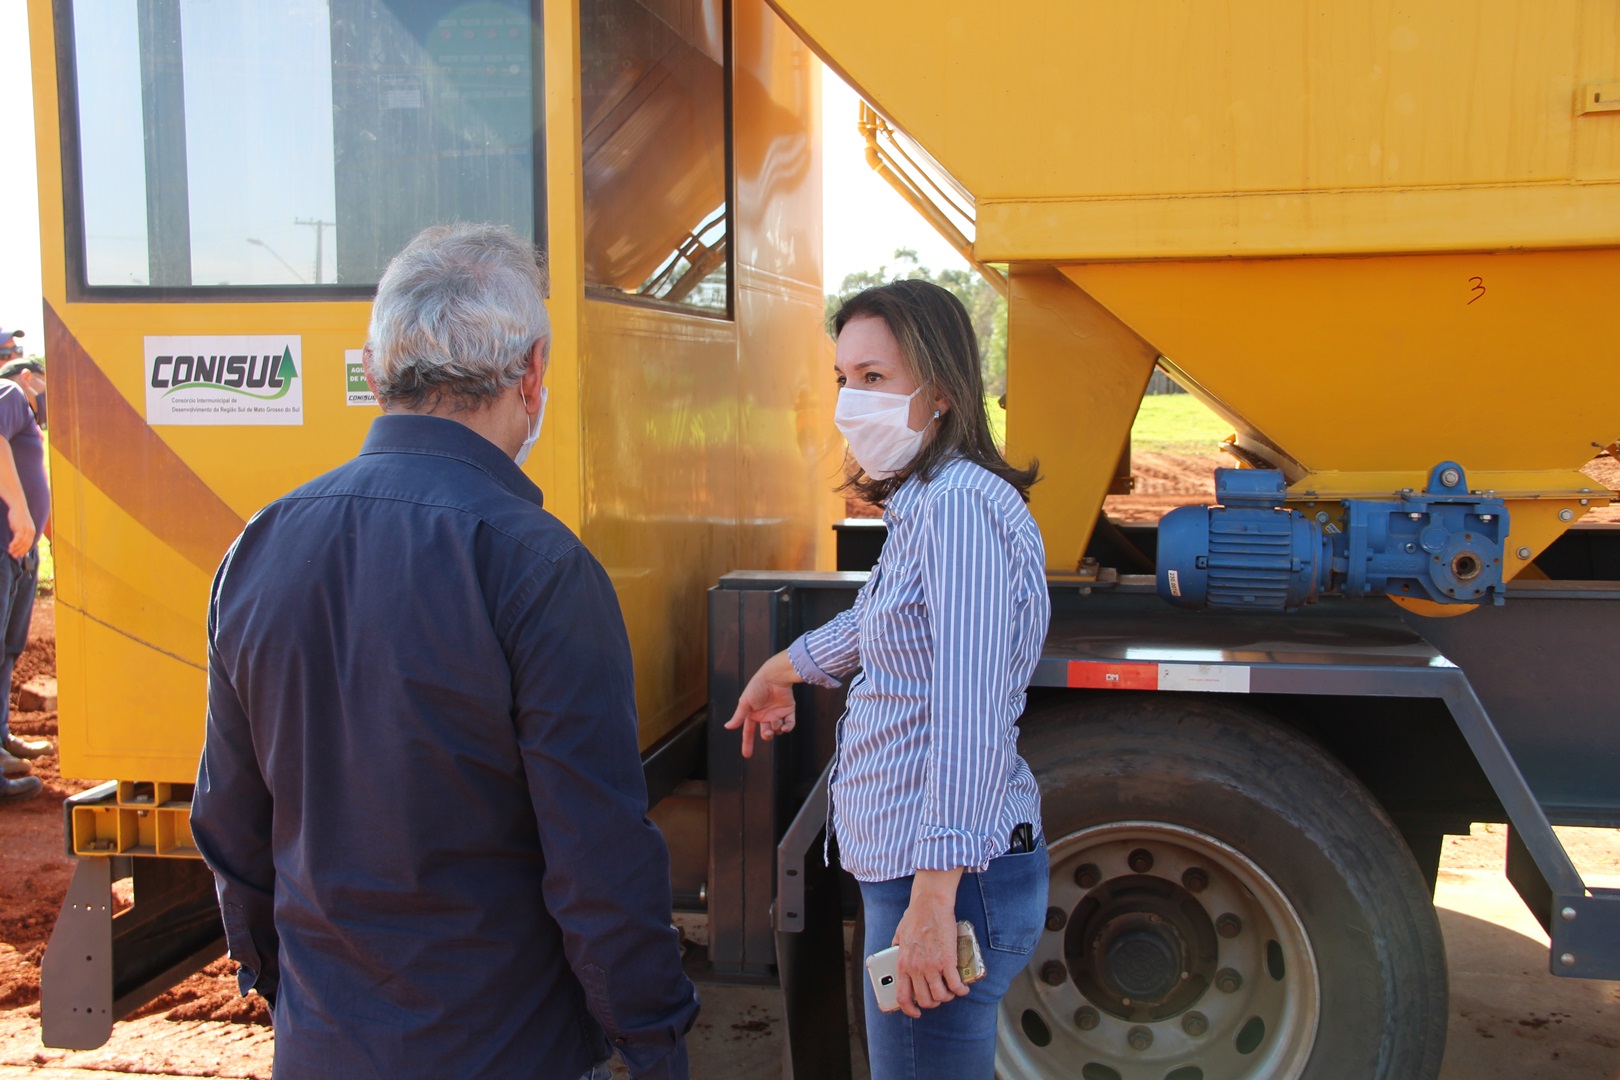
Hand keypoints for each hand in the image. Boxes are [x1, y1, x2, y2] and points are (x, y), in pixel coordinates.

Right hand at [6, 503, 33, 558]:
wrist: (18, 506)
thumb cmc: (18, 516)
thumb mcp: (20, 526)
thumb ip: (20, 533)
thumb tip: (17, 540)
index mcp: (32, 532)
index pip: (29, 544)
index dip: (24, 550)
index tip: (19, 555)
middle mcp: (31, 532)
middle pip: (26, 545)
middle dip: (20, 552)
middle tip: (13, 556)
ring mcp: (27, 531)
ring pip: (22, 543)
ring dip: (16, 549)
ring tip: (10, 553)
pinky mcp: (22, 529)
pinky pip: (18, 539)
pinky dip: (14, 544)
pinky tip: (10, 547)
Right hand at [723, 651, 799, 757]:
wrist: (774, 677)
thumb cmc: (757, 688)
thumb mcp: (745, 703)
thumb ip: (738, 716)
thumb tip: (727, 727)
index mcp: (753, 714)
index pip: (748, 732)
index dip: (747, 743)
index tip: (747, 755)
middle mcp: (765, 715)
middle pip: (766, 733)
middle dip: (767, 736)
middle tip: (767, 733)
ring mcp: (777, 713)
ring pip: (778, 730)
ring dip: (777, 728)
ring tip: (776, 720)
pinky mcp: (788, 710)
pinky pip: (790, 724)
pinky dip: (788, 728)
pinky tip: (785, 727)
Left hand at [892, 869, 968, 1017]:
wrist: (930, 904)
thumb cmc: (916, 915)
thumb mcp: (899, 934)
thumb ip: (897, 947)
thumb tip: (895, 952)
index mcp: (903, 964)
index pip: (902, 997)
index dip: (909, 1009)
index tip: (916, 1012)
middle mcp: (915, 969)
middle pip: (925, 1000)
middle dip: (933, 1002)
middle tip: (939, 996)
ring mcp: (931, 966)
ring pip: (940, 996)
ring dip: (948, 997)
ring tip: (952, 992)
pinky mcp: (947, 961)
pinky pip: (955, 985)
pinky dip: (961, 990)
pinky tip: (963, 988)